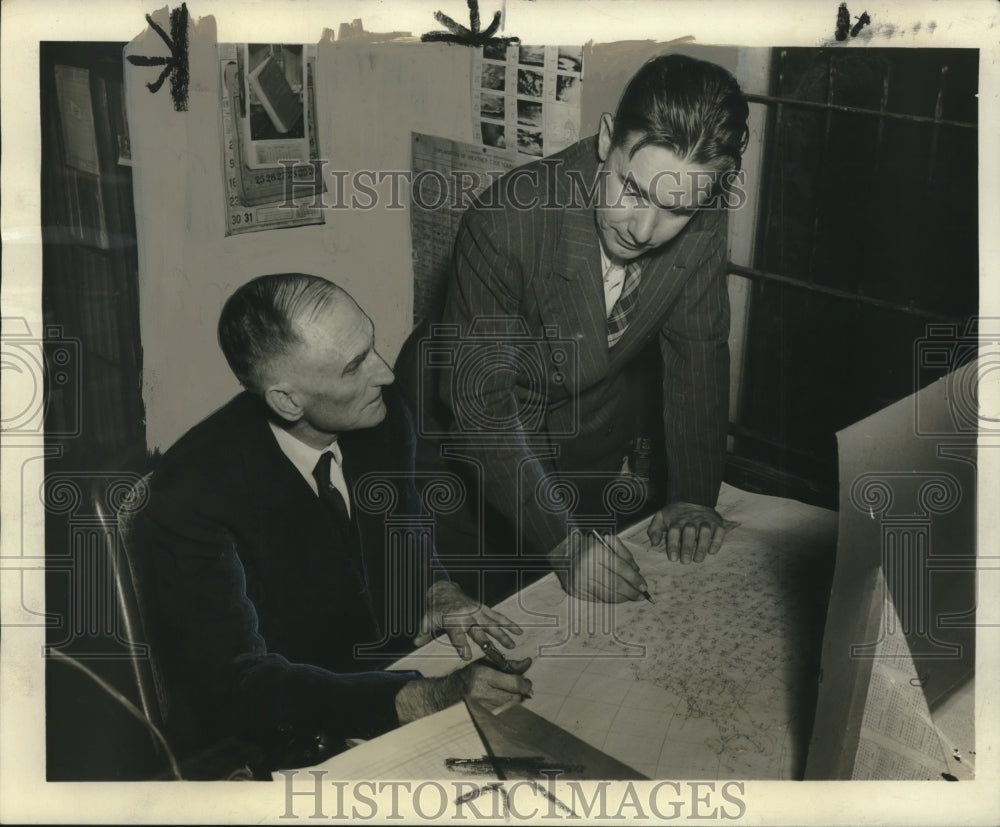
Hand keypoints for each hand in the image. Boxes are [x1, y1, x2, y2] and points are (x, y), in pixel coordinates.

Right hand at [394, 659, 532, 723]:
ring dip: (514, 699)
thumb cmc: (467, 676)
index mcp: (483, 676)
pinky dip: (506, 707)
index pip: (514, 684)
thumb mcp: (485, 664)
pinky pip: (503, 713)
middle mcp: (483, 693)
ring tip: (509, 692)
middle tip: (520, 686)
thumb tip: (528, 663)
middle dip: (520, 692)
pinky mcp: (482, 718)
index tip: (527, 682)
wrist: (446, 695)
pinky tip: (502, 701)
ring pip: (510, 706)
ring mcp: (482, 708)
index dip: (524, 684)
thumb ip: (508, 664)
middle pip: (514, 697)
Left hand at [414, 580, 522, 659]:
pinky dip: (508, 623)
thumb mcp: (427, 619)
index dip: (461, 645)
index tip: (466, 657)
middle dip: (487, 642)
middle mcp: (466, 615)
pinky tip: (518, 631)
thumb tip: (416, 642)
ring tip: (512, 644)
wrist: (444, 590)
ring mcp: (477, 611)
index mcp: (452, 620)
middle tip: (497, 653)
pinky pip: (497, 616)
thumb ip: (424, 632)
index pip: (457, 635)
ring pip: (491, 624)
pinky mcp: (483, 608)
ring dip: (502, 634)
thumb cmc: (435, 608)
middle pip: (478, 630)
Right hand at [549, 530, 647, 602]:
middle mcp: (585, 567)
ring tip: (631, 597)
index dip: (634, 579)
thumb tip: (637, 572)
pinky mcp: (574, 591)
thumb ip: (624, 554)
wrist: (561, 550)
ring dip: (622, 598)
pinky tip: (618, 597)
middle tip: (641, 596)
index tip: (644, 585)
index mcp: (594, 551)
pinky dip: (610, 599)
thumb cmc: (588, 544)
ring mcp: (579, 581)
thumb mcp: (607, 540)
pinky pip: (597, 599)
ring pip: (607, 595)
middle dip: (631, 592)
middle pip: (615, 584)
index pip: (620, 568)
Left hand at [647, 502, 737, 563]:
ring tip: (698, 559)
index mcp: (677, 520)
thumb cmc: (676, 514)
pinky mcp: (717, 523)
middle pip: (689, 532)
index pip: (674, 532)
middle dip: (688, 548)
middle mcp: (691, 520)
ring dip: (702, 546)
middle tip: (686, 561)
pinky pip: (719, 532)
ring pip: (705, 532)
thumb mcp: (661, 517)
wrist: (693, 498)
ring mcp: (705, 521)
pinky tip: (712, 551)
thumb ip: (655, 530)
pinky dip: (717, 541)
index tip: (673, 558)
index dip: (673, 545)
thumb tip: (654, 543)